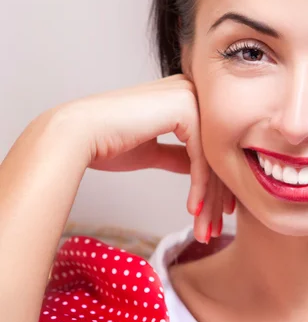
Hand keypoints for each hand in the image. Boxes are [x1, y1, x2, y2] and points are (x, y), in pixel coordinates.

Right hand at [58, 74, 232, 241]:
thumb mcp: (152, 151)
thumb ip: (178, 155)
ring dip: (209, 200)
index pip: (210, 147)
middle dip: (217, 197)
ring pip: (211, 158)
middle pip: (215, 153)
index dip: (216, 184)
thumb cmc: (106, 142)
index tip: (219, 214)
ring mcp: (190, 96)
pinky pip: (200, 157)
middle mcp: (192, 90)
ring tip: (205, 230)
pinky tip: (192, 210)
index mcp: (184, 96)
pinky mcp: (185, 109)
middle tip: (215, 229)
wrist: (75, 134)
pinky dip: (198, 187)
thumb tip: (200, 168)